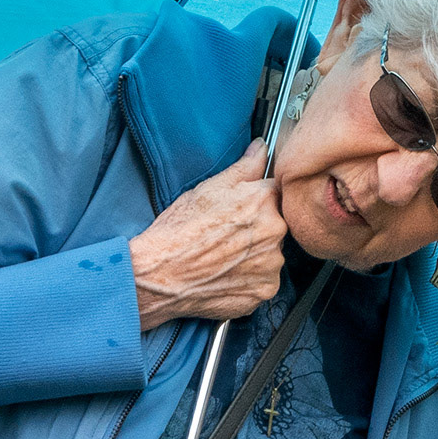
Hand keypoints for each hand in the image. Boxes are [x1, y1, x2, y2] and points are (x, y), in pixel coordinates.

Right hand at [130, 140, 285, 331]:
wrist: (161, 275)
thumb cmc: (179, 231)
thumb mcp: (208, 189)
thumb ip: (244, 167)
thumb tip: (261, 148)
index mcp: (264, 200)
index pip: (275, 193)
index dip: (256, 201)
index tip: (241, 210)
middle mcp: (275, 231)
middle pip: (276, 224)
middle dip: (257, 228)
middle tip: (226, 235)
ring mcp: (272, 264)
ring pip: (271, 254)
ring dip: (255, 254)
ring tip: (224, 256)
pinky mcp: (266, 290)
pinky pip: (265, 280)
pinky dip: (250, 278)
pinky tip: (227, 273)